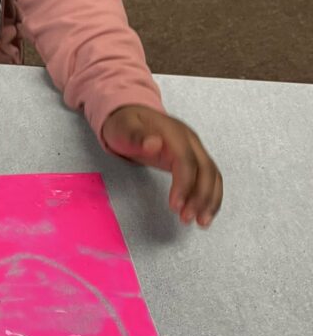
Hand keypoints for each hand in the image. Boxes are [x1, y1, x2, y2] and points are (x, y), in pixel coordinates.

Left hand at [102, 105, 222, 227]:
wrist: (131, 113)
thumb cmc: (125, 124)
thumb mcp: (124, 129)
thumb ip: (137, 136)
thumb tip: (154, 144)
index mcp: (173, 133)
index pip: (186, 160)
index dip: (184, 184)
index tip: (175, 206)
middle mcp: (189, 140)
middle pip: (206, 169)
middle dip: (201, 197)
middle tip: (187, 219)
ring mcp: (194, 149)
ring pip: (212, 175)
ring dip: (210, 200)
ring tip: (200, 223)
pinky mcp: (194, 159)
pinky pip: (209, 178)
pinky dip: (210, 197)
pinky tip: (204, 214)